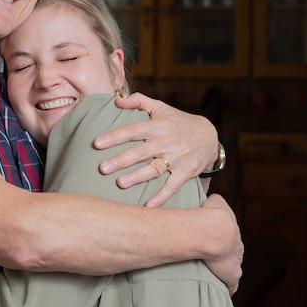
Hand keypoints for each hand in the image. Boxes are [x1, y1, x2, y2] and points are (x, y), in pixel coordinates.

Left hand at [94, 92, 217, 207]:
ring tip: (120, 183)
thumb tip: (116, 100)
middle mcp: (167, 141)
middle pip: (141, 151)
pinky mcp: (186, 172)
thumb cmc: (178, 122)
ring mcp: (177, 157)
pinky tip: (148, 206)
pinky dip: (162, 196)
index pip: (133, 130)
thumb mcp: (161, 107)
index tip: (97, 144)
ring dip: (138, 177)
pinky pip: (173, 185)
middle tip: (102, 168)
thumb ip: (139, 101)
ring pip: (155, 168)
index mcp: (158, 126)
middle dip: (121, 160)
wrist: (209, 136)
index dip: (115, 137)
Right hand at [200, 194, 243, 293]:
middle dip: (226, 256)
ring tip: (213, 275)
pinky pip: (232, 285)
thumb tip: (211, 201)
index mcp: (233, 231)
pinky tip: (224, 291)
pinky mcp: (232, 275)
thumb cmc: (211, 214)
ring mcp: (236, 262)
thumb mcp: (215, 200)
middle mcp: (237, 247)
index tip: (215, 243)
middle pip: (233, 254)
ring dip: (225, 272)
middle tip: (214, 259)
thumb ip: (216, 200)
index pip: (231, 238)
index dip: (222, 240)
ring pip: (232, 268)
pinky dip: (228, 288)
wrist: (214, 230)